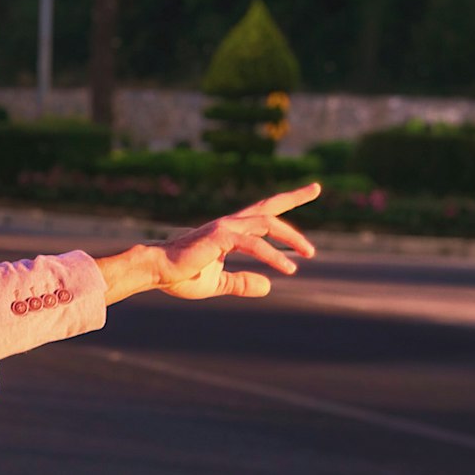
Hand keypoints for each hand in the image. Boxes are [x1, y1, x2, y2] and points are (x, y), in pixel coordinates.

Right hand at [156, 183, 319, 299]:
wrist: (158, 271)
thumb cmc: (181, 276)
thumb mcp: (218, 283)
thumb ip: (242, 282)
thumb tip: (268, 286)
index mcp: (229, 232)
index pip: (262, 213)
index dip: (286, 200)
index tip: (310, 189)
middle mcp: (230, 224)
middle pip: (268, 208)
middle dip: (293, 197)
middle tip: (316, 188)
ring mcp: (226, 228)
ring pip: (267, 224)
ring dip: (291, 237)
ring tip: (309, 254)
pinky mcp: (221, 238)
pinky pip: (254, 244)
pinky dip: (273, 255)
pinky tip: (288, 268)